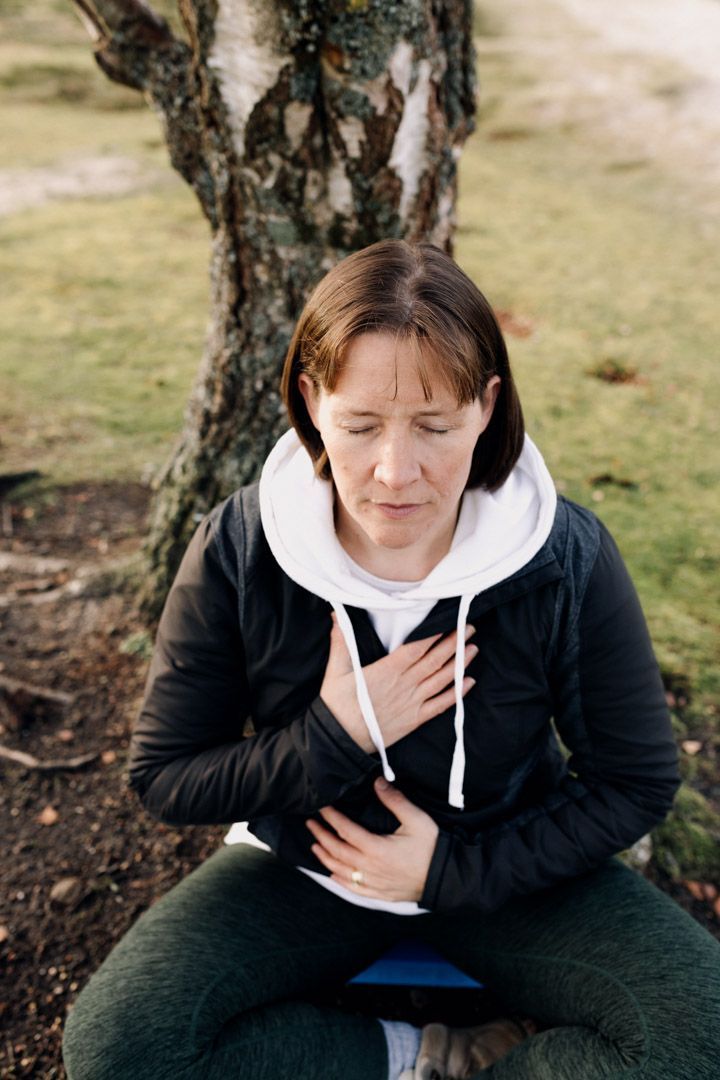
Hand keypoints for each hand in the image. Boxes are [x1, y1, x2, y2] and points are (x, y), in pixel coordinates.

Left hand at [306, 777, 439, 902]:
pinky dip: (339, 880)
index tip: (321, 807)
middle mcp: (370, 868)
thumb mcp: (416, 819)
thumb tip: (378, 782)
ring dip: (325, 857)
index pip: (345, 830)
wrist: (446, 878)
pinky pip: (353, 889)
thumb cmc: (432, 847)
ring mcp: (373, 884)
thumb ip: (395, 800)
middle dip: (321, 836)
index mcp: (376, 848)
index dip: (331, 818)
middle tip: (310, 824)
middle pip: (337, 851)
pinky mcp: (379, 894)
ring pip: (341, 871)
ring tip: (315, 846)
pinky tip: (332, 874)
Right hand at [319, 614, 476, 751]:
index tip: (449, 621)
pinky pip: (440, 705)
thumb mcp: (336, 671)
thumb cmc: (337, 705)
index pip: (417, 648)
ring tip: (473, 649)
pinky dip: (456, 694)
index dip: (435, 634)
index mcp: (387, 670)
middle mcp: (404, 685)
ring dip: (459, 664)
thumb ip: (341, 643)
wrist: (340, 741)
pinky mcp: (414, 720)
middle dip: (454, 643)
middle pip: (435, 660)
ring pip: (441, 680)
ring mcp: (412, 703)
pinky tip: (469, 683)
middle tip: (470, 628)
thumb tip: (336, 616)